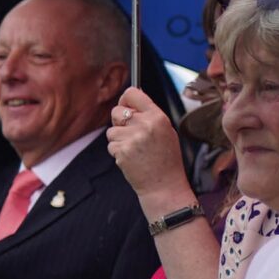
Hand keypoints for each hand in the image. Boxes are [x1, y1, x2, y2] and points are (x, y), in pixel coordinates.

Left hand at [106, 86, 192, 213]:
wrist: (164, 185)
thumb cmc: (166, 159)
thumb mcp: (166, 131)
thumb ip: (149, 116)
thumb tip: (130, 103)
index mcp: (157, 116)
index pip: (132, 93)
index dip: (125, 99)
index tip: (125, 105)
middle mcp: (144, 124)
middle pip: (117, 111)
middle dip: (119, 121)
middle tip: (131, 134)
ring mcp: (132, 138)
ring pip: (112, 130)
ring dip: (119, 139)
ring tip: (135, 150)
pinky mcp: (122, 151)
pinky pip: (111, 145)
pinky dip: (117, 151)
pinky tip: (131, 158)